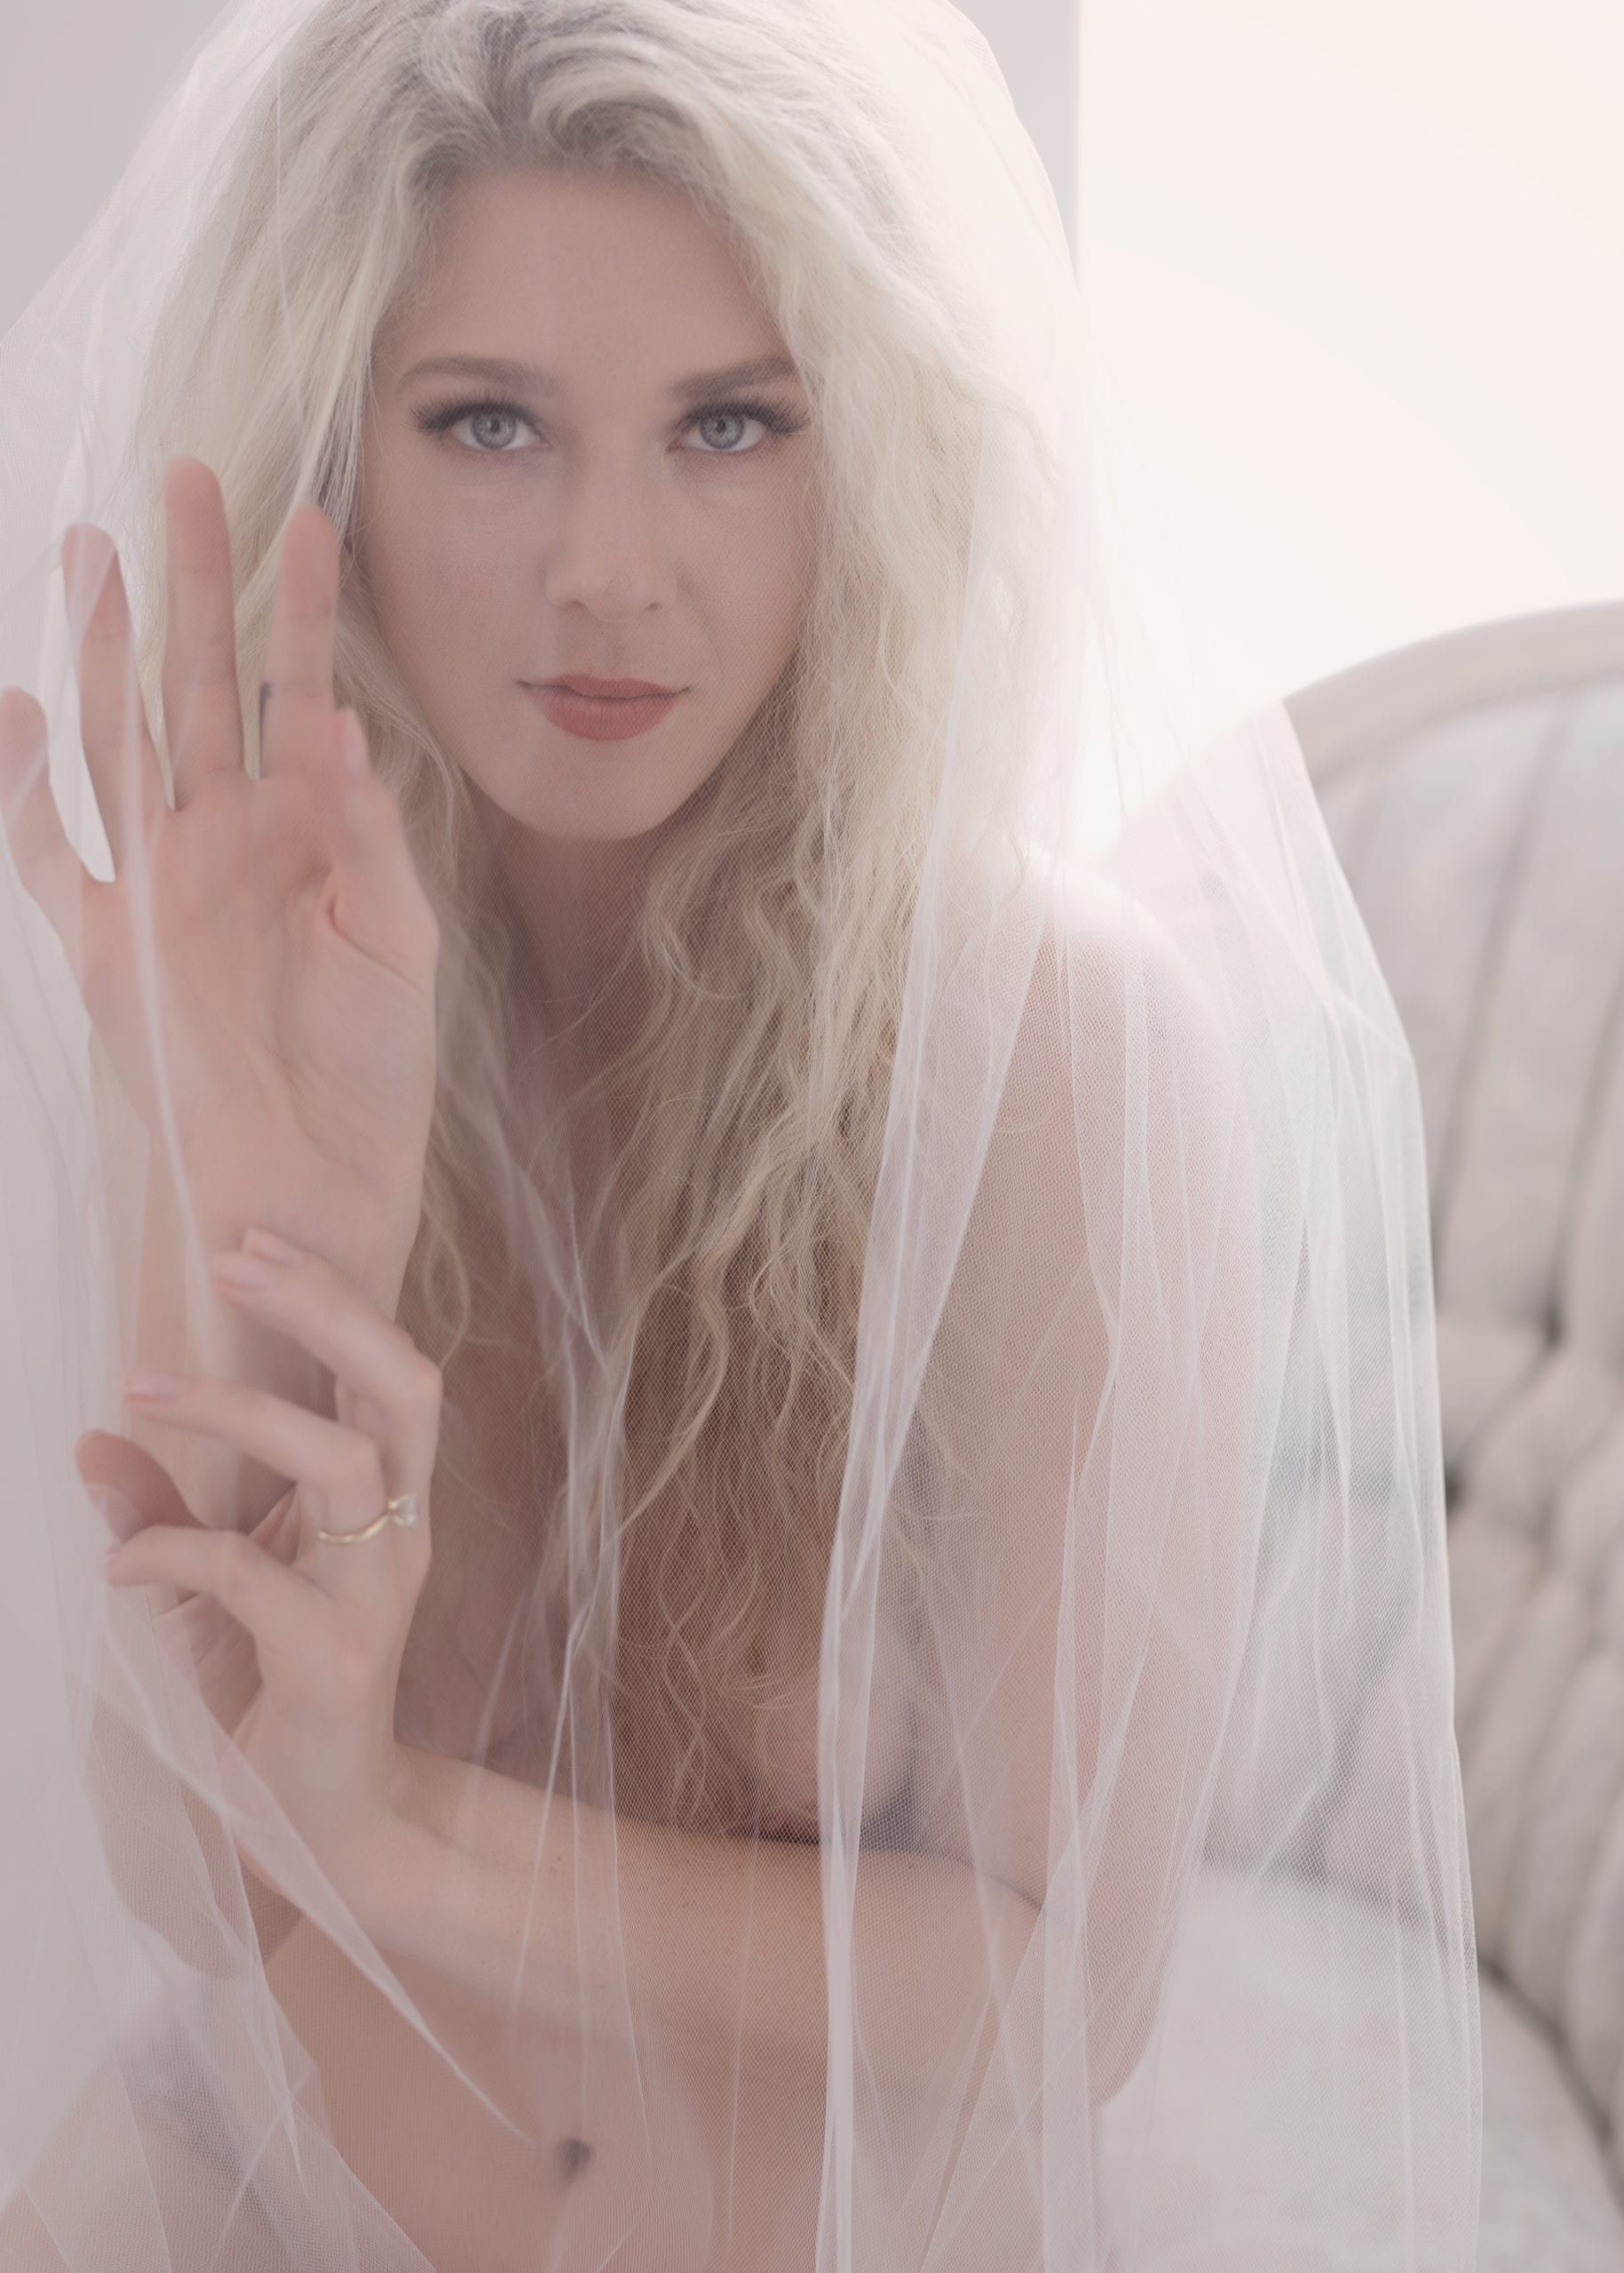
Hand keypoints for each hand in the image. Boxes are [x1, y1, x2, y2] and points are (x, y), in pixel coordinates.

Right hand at [0, 456, 439, 1274]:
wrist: (313, 1188)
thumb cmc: (372, 1075)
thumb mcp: (398, 948)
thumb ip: (367, 841)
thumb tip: (338, 732)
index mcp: (308, 834)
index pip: (300, 692)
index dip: (302, 610)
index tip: (315, 517)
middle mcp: (226, 840)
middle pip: (198, 683)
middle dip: (194, 583)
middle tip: (190, 476)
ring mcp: (158, 884)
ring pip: (120, 739)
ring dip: (106, 648)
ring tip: (95, 550)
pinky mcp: (106, 946)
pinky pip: (50, 852)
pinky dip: (21, 787)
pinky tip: (17, 704)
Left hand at [89, 1228, 438, 1910]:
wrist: (328, 1826)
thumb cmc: (276, 1695)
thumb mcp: (217, 1592)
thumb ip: (166, 1514)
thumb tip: (91, 1439)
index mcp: (389, 1503)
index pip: (391, 1371)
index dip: (335, 1297)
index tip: (251, 1241)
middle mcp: (400, 1534)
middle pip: (401, 1384)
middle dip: (323, 1308)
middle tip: (234, 1259)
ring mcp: (375, 1598)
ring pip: (337, 1458)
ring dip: (237, 1409)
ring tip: (141, 1387)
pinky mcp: (332, 1662)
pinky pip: (245, 1575)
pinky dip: (168, 1552)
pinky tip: (118, 1567)